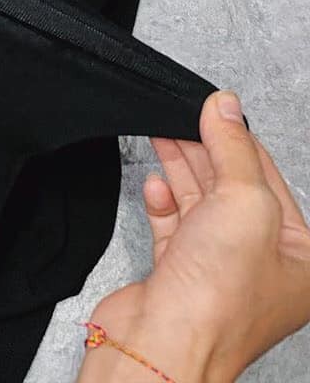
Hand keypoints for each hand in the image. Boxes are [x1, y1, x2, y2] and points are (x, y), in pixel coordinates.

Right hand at [81, 91, 309, 381]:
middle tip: (181, 115)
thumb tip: (226, 106)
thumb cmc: (216, 298)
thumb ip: (233, 148)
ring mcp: (218, 270)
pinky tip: (154, 184)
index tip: (212, 106)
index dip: (238, 138)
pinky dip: (162, 201)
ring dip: (180, 167)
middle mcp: (262, 265)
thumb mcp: (242, 202)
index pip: (268, 177)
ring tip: (161, 133)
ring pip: (200, 203)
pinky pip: (173, 225)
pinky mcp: (177, 274)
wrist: (162, 343)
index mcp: (300, 255)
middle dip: (205, 149)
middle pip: (232, 187)